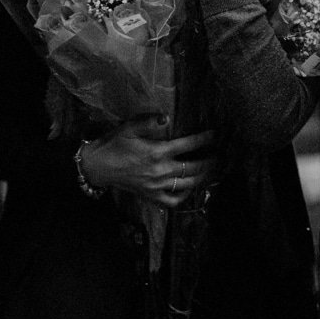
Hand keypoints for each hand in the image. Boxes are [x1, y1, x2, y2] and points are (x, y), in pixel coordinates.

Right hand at [78, 118, 219, 209]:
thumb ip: (150, 121)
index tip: (215, 135)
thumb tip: (167, 117)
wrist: (99, 166)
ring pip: (187, 184)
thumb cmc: (115, 143)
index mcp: (157, 152)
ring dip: (203, 178)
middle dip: (210, 161)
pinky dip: (184, 196)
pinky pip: (173, 201)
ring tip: (212, 170)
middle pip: (193, 168)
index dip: (203, 140)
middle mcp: (160, 171)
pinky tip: (190, 188)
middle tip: (220, 155)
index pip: (187, 145)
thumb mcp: (130, 126)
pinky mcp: (151, 197)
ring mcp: (156, 187)